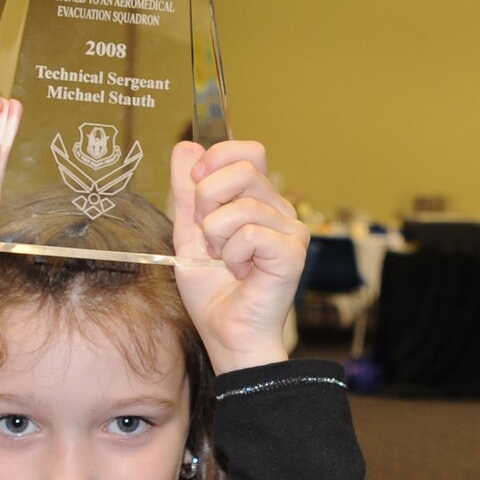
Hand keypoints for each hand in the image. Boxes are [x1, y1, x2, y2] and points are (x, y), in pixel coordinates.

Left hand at [170, 139, 307, 374]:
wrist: (226, 332)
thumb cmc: (213, 292)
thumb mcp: (188, 233)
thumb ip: (186, 192)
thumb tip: (186, 147)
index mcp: (258, 200)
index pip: (248, 152)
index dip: (218, 157)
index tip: (195, 181)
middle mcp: (279, 210)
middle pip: (244, 168)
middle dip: (209, 198)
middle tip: (207, 233)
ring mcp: (291, 229)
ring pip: (243, 204)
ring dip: (218, 235)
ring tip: (224, 260)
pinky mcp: (293, 251)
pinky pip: (251, 233)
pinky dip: (233, 254)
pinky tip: (241, 272)